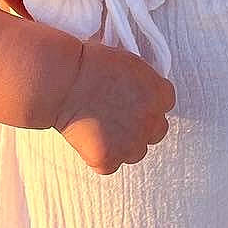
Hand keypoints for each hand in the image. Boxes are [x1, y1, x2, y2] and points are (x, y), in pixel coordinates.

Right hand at [52, 39, 176, 175]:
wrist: (62, 81)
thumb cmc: (89, 65)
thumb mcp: (129, 63)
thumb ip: (144, 82)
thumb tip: (142, 93)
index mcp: (160, 94)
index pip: (164, 104)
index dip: (146, 102)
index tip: (130, 100)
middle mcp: (151, 121)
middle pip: (156, 131)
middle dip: (140, 125)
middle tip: (116, 116)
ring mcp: (131, 143)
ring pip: (135, 152)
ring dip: (123, 144)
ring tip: (100, 129)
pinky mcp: (109, 160)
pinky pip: (108, 165)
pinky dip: (98, 155)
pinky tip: (86, 138)